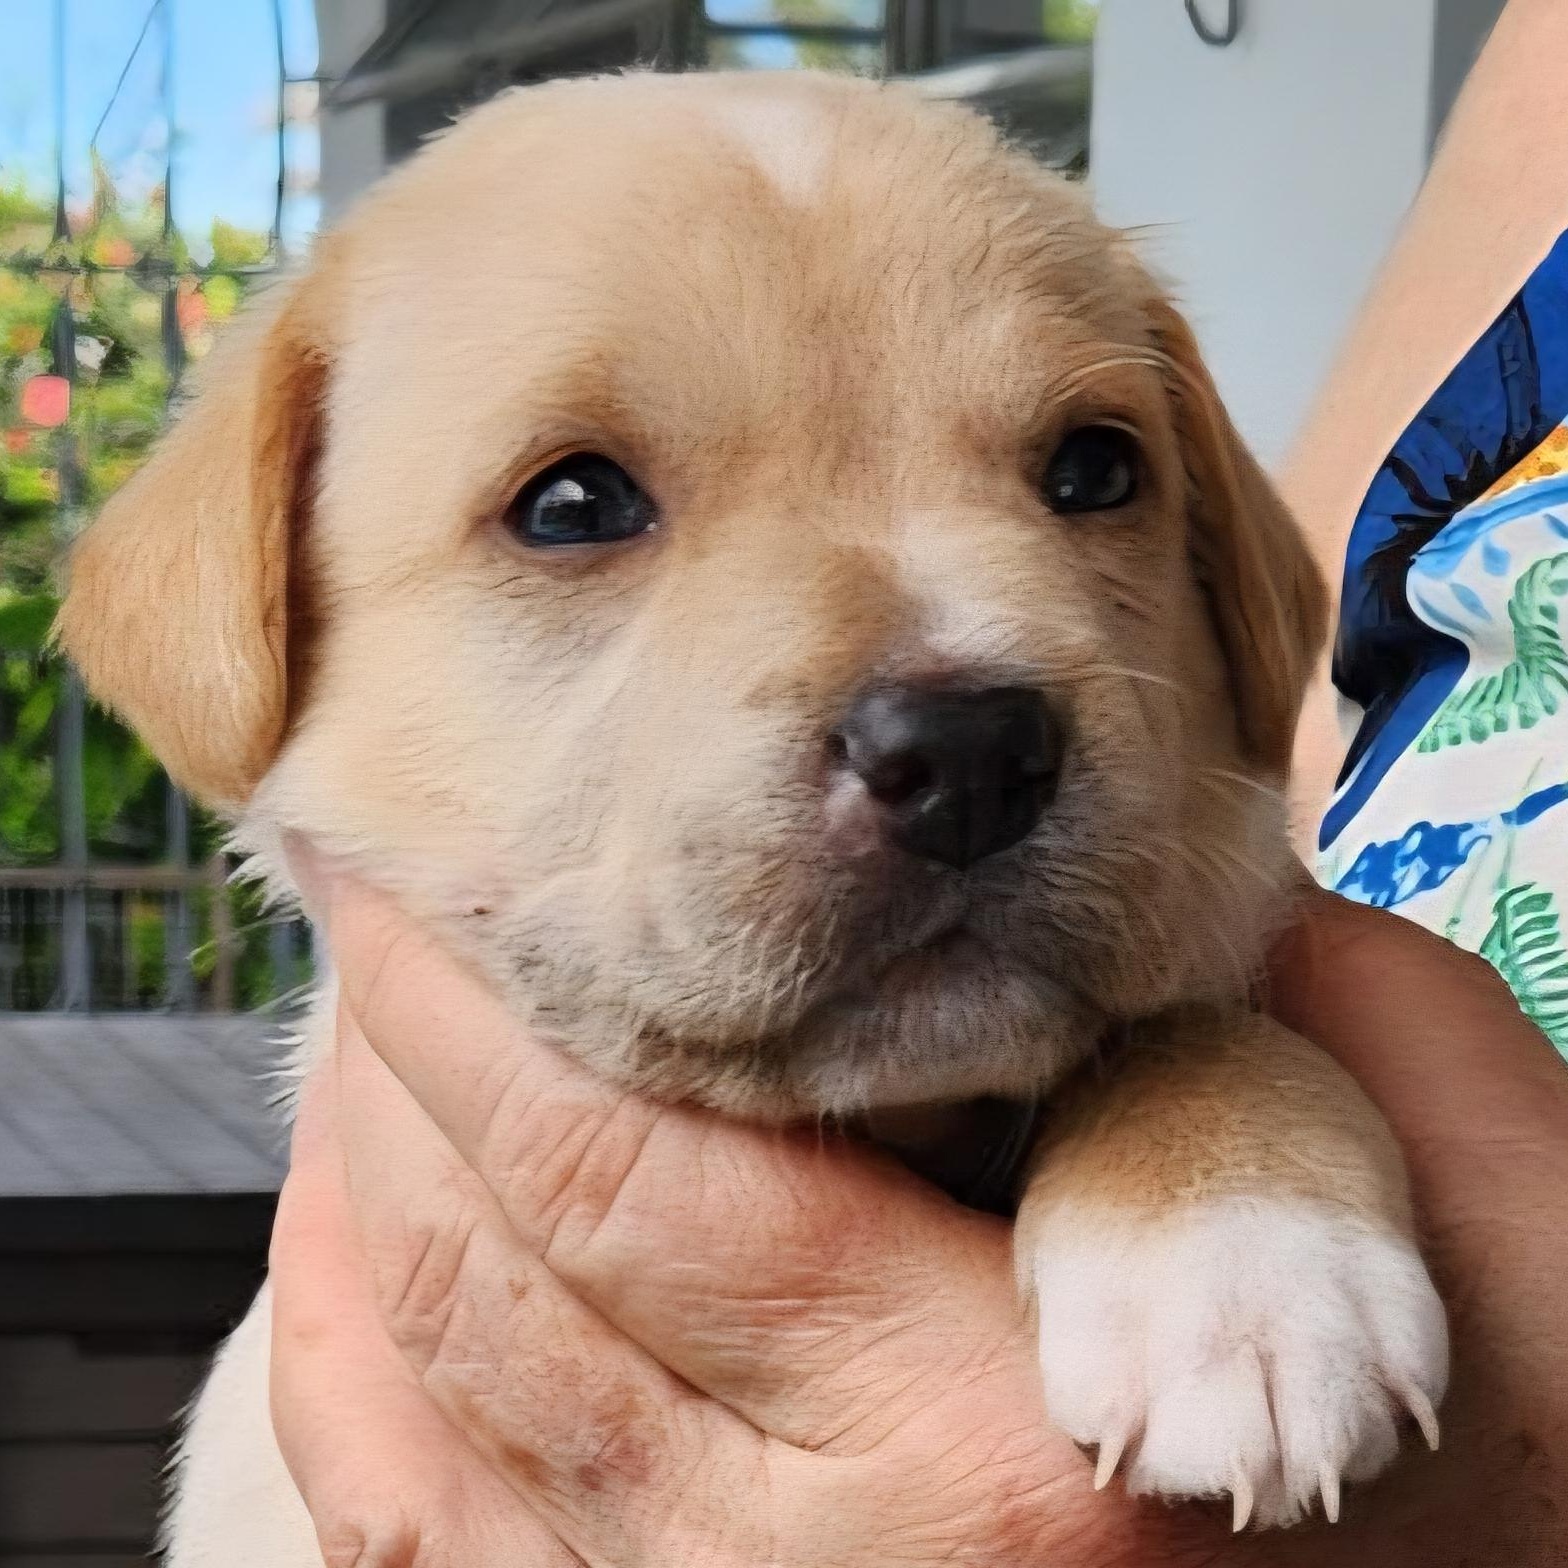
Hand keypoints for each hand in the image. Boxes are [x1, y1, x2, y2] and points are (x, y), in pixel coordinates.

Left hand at [269, 876, 1567, 1565]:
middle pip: (487, 1282)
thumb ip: (1266, 1018)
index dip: (472, 1004)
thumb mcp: (1450, 1204)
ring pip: (424, 1418)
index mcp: (990, 1450)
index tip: (406, 868)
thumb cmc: (1506, 1457)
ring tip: (347, 1043)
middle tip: (360, 907)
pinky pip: (428, 1554)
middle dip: (388, 1064)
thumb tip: (1102, 868)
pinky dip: (353, 1384)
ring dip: (353, 1198)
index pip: (624, 1172)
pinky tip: (350, 1256)